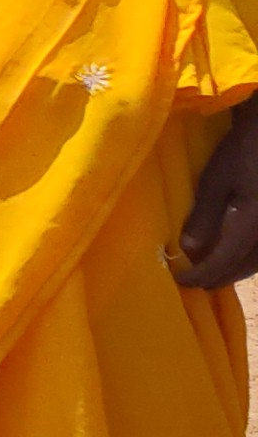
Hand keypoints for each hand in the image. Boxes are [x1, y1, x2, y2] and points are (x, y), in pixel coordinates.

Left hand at [178, 107, 257, 290]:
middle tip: (200, 284)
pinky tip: (240, 255)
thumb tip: (189, 250)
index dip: (204, 274)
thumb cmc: (242, 152)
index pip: (225, 260)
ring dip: (239, 270)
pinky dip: (252, 256)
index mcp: (253, 224)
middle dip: (223, 277)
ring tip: (217, 274)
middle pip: (247, 265)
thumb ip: (204, 217)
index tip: (184, 282)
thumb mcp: (215, 182)